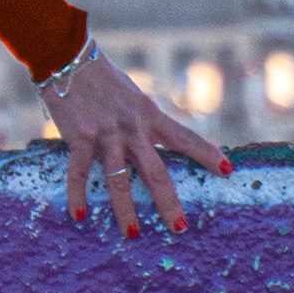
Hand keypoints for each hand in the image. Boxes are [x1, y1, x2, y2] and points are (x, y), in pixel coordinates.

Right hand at [44, 51, 228, 236]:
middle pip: (156, 171)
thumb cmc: (101, 77)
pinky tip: (79, 215)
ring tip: (133, 234)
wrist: (67, 57)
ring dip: (126, 210)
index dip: (205, 153)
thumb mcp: (131, 96)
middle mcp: (131, 127)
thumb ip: (143, 119)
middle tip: (181, 228)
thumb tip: (157, 140)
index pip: (183, 137)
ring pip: (119, 179)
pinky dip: (78, 195)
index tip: (227, 170)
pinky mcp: (79, 136)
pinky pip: (79, 172)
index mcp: (148, 114)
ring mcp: (105, 134)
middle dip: (169, 202)